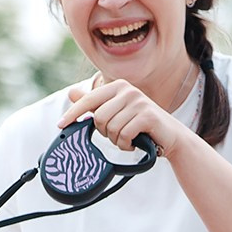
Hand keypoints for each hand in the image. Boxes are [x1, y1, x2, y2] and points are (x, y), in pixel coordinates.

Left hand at [61, 78, 187, 155]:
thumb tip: (71, 93)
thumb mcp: (116, 113)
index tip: (60, 125)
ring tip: (129, 139)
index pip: (89, 100)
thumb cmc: (141, 126)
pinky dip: (127, 144)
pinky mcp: (147, 115)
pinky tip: (135, 143)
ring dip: (117, 141)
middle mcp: (128, 90)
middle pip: (99, 117)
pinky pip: (124, 134)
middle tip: (118, 136)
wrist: (171, 137)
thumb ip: (94, 104)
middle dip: (105, 133)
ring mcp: (138, 101)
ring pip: (111, 128)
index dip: (73, 114)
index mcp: (117, 86)